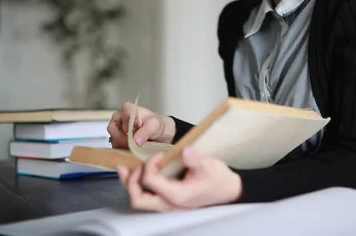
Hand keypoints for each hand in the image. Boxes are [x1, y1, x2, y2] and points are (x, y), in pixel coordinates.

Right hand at [107, 101, 175, 148]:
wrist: (158, 135)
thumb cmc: (155, 125)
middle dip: (123, 137)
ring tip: (137, 146)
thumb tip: (135, 140)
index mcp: (128, 109)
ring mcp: (116, 131)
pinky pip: (115, 148)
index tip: (137, 128)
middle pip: (112, 128)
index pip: (123, 113)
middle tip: (135, 142)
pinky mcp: (117, 142)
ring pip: (113, 139)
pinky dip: (124, 150)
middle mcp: (119, 119)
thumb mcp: (155, 125)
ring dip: (124, 145)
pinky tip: (133, 150)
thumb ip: (146, 130)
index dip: (129, 122)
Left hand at [116, 147, 242, 211]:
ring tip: (126, 168)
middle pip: (138, 199)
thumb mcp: (209, 166)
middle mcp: (169, 204)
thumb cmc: (218, 179)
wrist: (229, 191)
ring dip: (131, 184)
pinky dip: (138, 185)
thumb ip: (194, 160)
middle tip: (134, 165)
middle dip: (131, 180)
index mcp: (177, 195)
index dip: (150, 164)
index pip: (151, 181)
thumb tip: (184, 151)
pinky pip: (146, 197)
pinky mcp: (168, 201)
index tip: (160, 154)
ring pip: (140, 200)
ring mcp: (167, 205)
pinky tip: (136, 172)